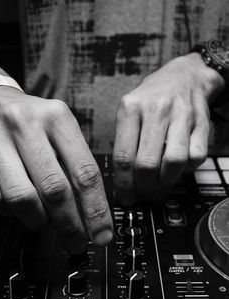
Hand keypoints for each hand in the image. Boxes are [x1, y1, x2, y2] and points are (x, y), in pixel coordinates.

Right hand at [0, 86, 112, 246]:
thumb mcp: (59, 129)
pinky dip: (12, 212)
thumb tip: (90, 213)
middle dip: (70, 225)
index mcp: (58, 118)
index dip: (96, 210)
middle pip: (55, 189)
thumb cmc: (32, 121)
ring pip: (23, 198)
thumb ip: (75, 164)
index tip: (102, 234)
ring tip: (44, 222)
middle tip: (76, 241)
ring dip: (38, 220)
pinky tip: (21, 207)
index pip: (85, 172)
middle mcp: (28, 125)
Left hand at [113, 53, 224, 203]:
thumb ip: (124, 141)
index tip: (126, 197)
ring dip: (165, 183)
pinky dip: (186, 170)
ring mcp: (181, 115)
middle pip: (147, 163)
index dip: (124, 184)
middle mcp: (155, 110)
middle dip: (144, 188)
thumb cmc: (151, 99)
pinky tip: (177, 170)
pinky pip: (196, 156)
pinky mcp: (201, 123)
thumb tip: (124, 180)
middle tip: (144, 195)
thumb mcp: (128, 110)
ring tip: (159, 188)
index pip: (123, 157)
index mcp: (130, 108)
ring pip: (173, 161)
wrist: (184, 76)